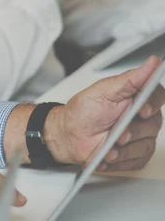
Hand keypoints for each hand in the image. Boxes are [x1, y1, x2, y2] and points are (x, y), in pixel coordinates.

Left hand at [45, 56, 164, 171]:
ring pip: (145, 145)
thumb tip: (152, 63)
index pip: (157, 96)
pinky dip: (120, 161)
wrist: (68, 134)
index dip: (152, 104)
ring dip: (124, 149)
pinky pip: (136, 161)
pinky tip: (106, 156)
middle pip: (153, 124)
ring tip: (107, 147)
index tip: (142, 111)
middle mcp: (140, 117)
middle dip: (132, 131)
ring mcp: (139, 137)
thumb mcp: (103, 90)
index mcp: (134, 97)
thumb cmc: (83, 111)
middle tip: (116, 133)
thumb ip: (130, 79)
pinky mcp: (134, 155)